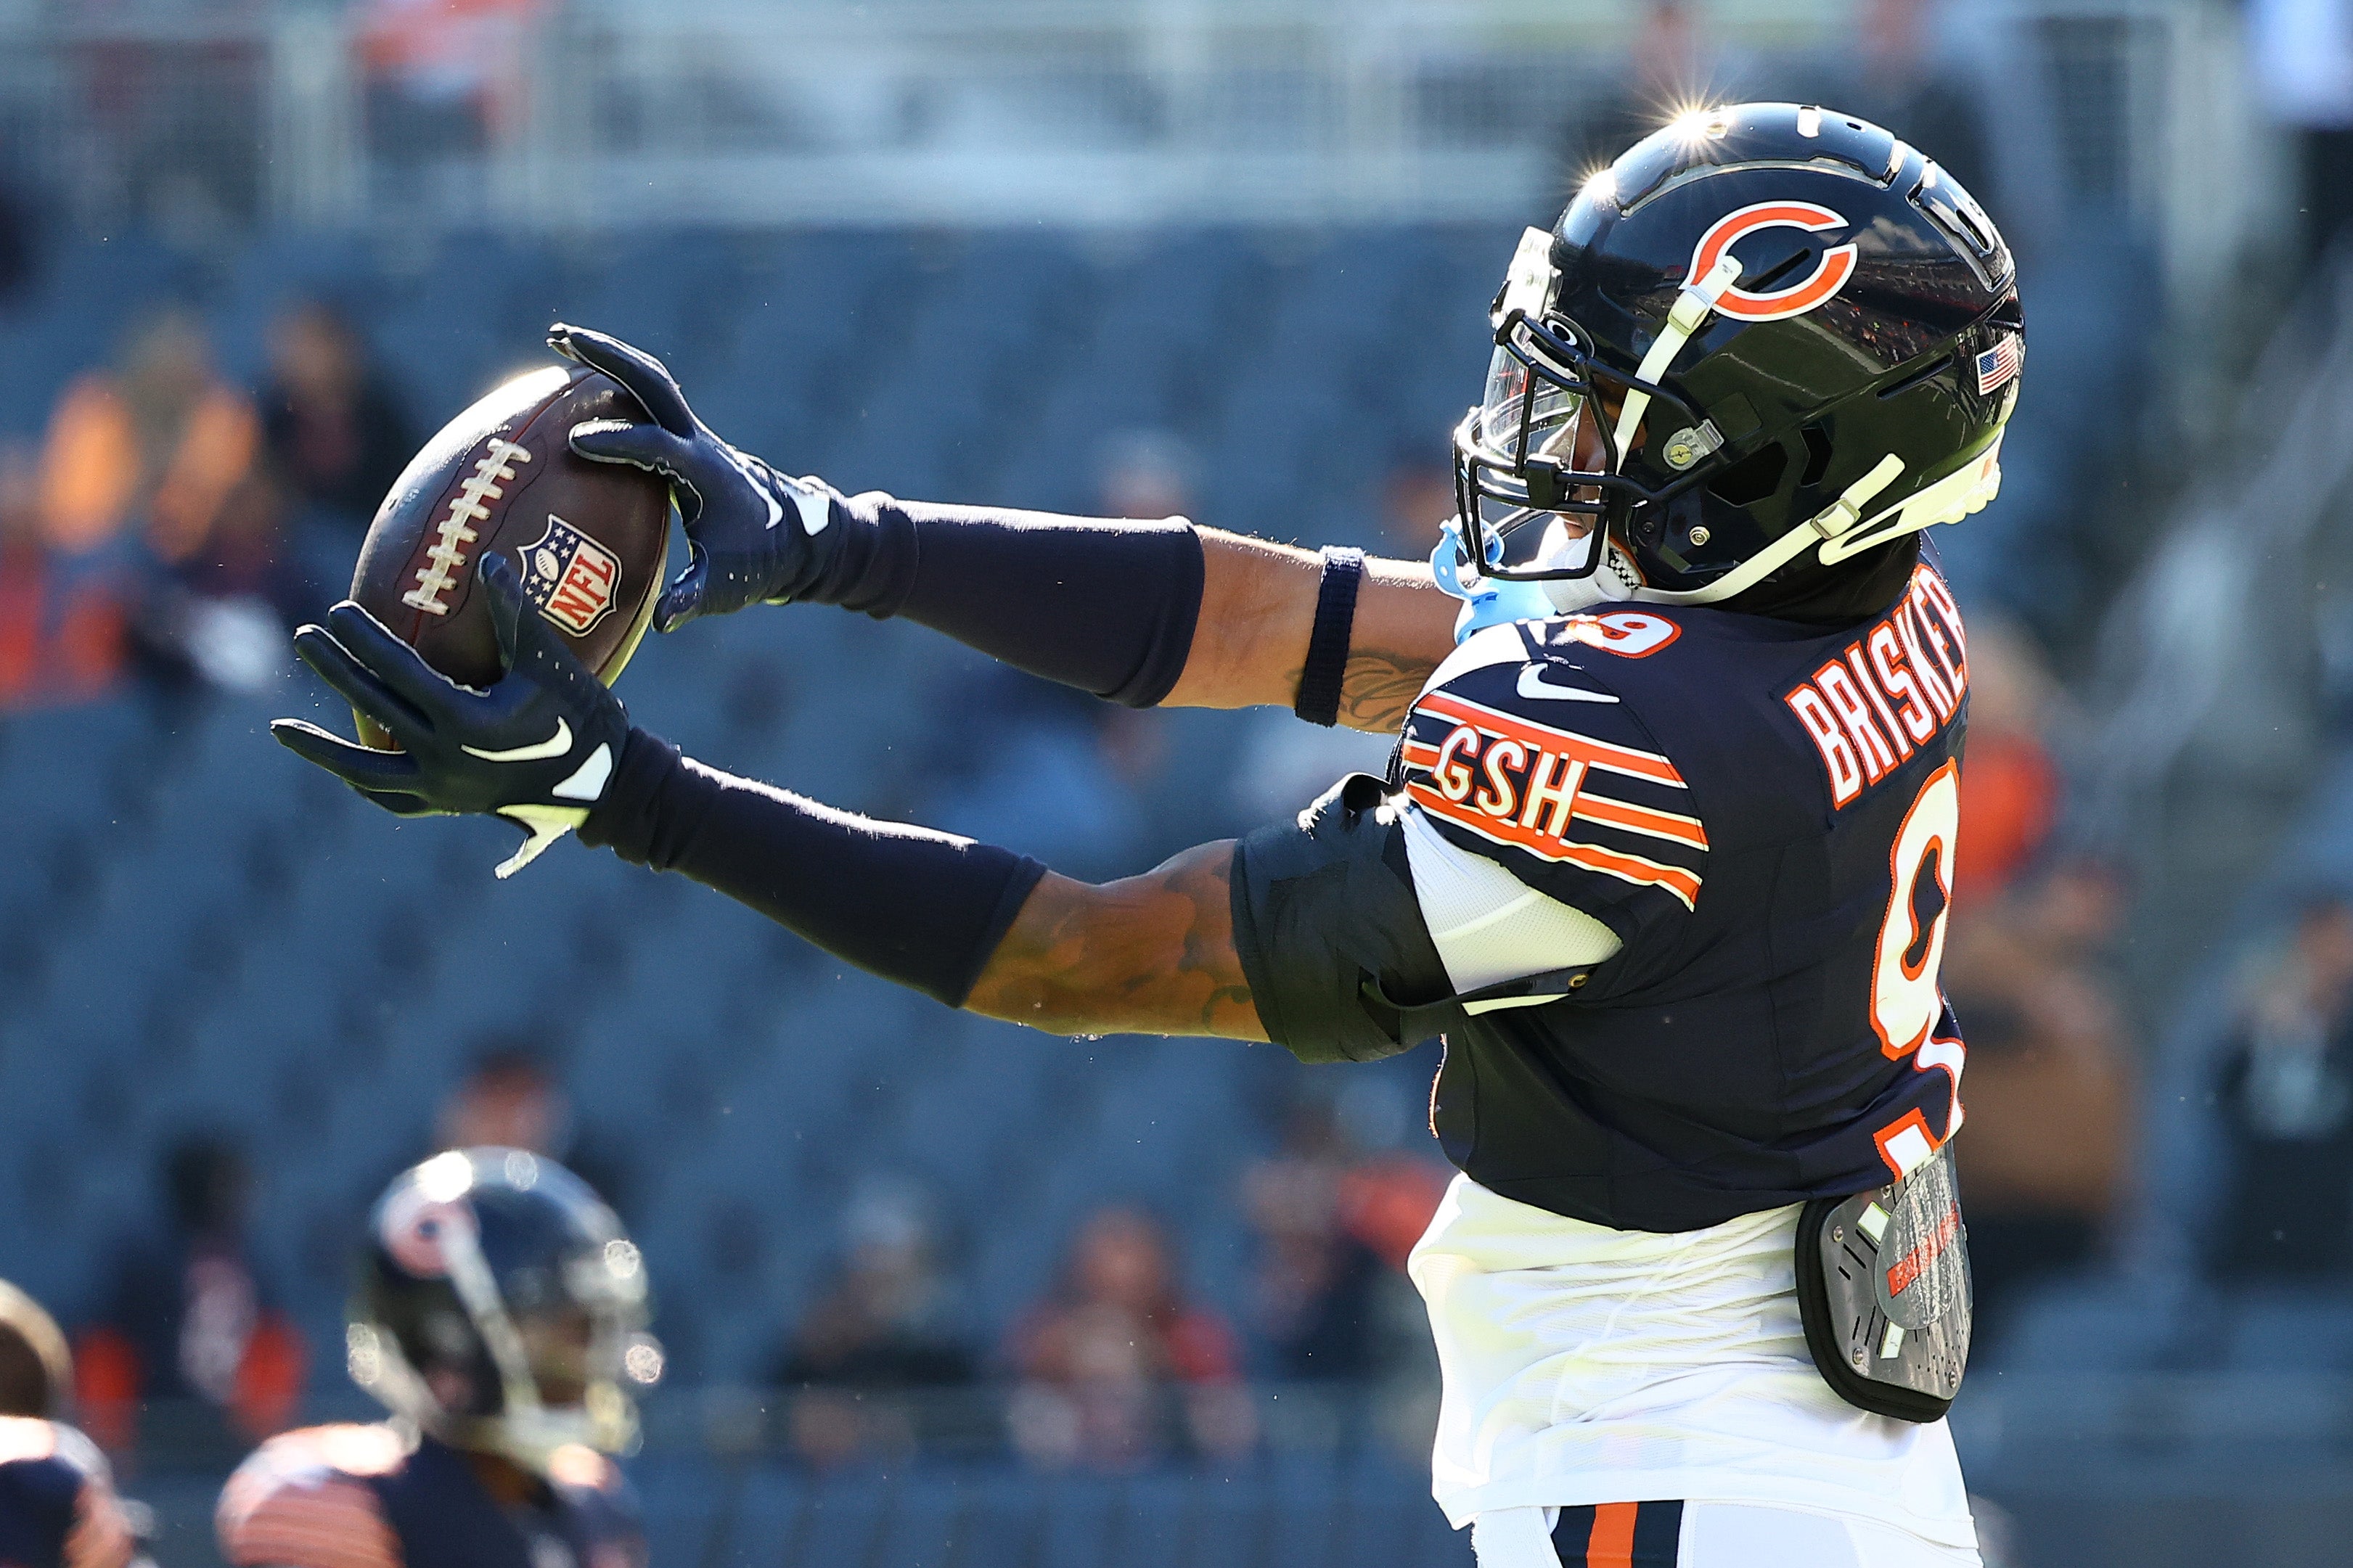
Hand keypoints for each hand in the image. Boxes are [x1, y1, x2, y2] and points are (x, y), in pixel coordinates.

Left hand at [271, 555, 630, 877]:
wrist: (606, 787)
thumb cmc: (583, 717)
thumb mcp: (550, 662)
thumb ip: (515, 613)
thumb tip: (487, 559)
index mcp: (466, 720)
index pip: (399, 672)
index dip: (364, 638)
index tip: (337, 609)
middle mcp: (445, 758)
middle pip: (373, 707)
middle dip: (334, 669)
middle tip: (303, 636)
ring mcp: (443, 789)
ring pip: (365, 770)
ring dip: (320, 748)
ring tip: (279, 730)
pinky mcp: (449, 806)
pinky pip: (392, 798)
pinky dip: (363, 782)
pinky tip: (341, 770)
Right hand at [547, 323, 842, 631]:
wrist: (798, 537)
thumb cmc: (758, 562)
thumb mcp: (726, 586)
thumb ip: (693, 599)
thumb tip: (663, 621)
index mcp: (706, 473)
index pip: (658, 447)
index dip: (620, 444)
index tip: (576, 444)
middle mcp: (700, 443)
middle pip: (654, 384)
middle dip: (607, 358)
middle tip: (557, 339)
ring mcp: (695, 435)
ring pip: (651, 381)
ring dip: (609, 359)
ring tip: (559, 341)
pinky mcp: (688, 439)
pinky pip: (649, 399)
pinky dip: (616, 383)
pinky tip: (577, 384)